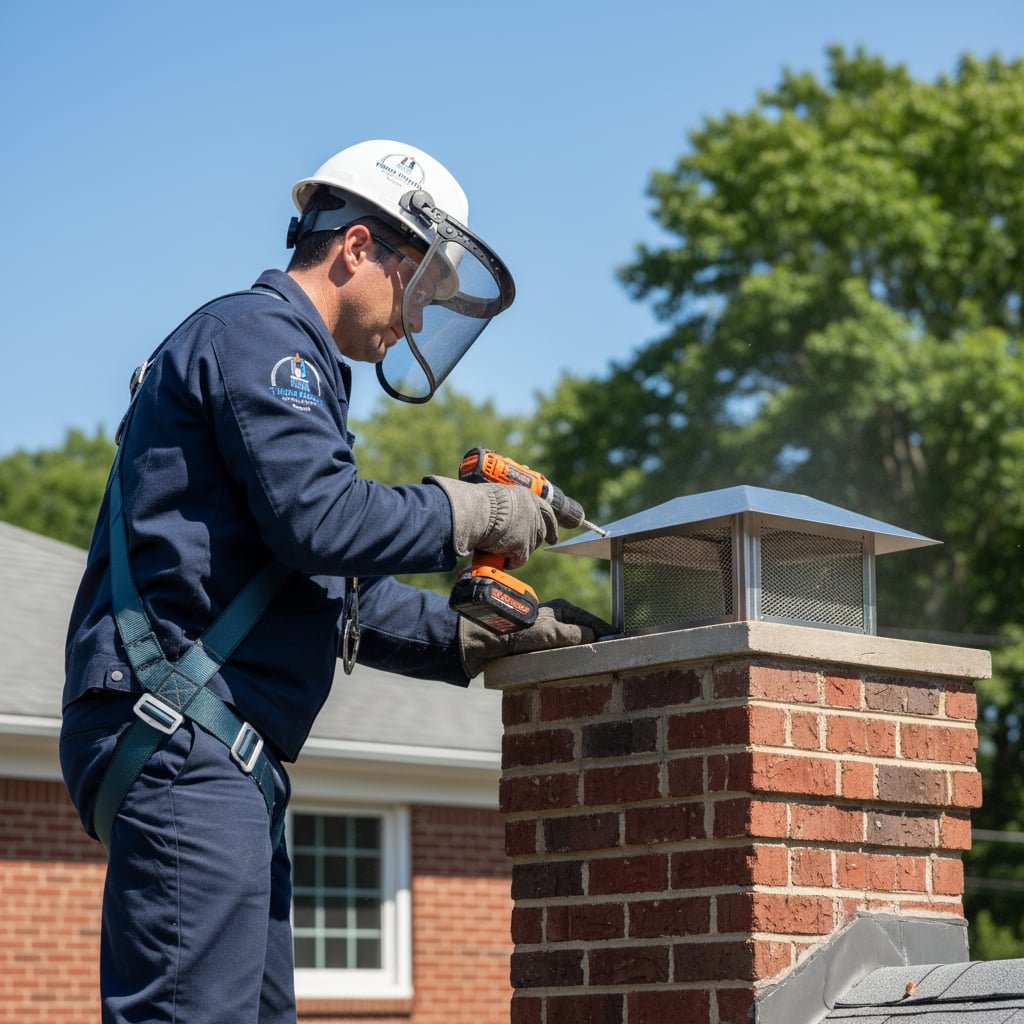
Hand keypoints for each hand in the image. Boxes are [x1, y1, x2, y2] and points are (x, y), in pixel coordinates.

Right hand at [426, 476, 557, 568]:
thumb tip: (500, 515)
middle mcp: (533, 513)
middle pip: (539, 533)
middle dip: (532, 542)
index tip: (553, 538)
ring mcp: (529, 531)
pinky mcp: (522, 547)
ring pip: (529, 547)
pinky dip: (510, 562)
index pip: (547, 512)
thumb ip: (505, 505)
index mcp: (528, 497)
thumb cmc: (477, 501)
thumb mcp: (497, 496)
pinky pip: (518, 560)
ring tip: (500, 550)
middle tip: (521, 548)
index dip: (551, 526)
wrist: (476, 511)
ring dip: (516, 551)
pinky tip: (502, 562)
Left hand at [459, 599, 614, 676]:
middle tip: (612, 660)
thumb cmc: (511, 632)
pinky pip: (558, 659)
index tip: (622, 643)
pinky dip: (567, 666)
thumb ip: (574, 635)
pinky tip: (572, 676)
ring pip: (571, 649)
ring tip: (596, 671)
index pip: (592, 621)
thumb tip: (594, 638)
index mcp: (560, 609)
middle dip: (596, 646)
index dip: (606, 632)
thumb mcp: (547, 633)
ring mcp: (546, 636)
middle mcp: (555, 620)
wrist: (478, 643)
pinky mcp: (536, 650)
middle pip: (583, 635)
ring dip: (581, 659)